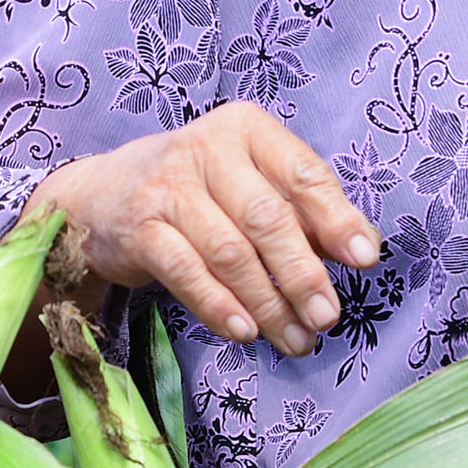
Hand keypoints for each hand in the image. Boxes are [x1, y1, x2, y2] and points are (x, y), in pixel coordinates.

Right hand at [30, 104, 383, 355]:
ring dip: (268, 304)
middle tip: (328, 316)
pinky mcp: (140, 228)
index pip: (302, 173)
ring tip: (295, 338)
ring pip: (230, 253)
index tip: (364, 260)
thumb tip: (361, 249)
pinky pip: (187, 273)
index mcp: (246, 129)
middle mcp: (206, 148)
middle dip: (302, 274)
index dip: (337, 219)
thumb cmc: (198, 190)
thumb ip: (302, 210)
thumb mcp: (250, 182)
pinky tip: (246, 332)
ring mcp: (168, 187)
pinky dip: (220, 306)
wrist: (102, 196)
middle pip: (266, 218)